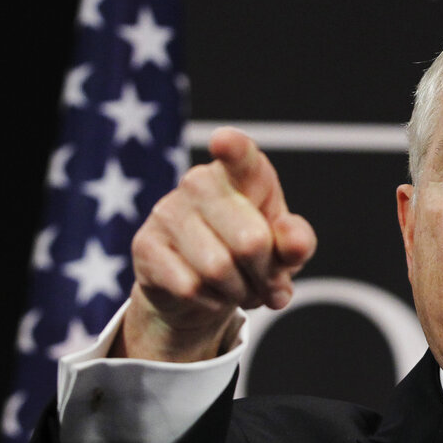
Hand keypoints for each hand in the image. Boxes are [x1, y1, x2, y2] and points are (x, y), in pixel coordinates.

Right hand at [112, 127, 316, 361]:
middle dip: (265, 275)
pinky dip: (210, 301)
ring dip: (238, 292)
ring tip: (238, 288)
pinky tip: (208, 293)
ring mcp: (168, 210)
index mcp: (242, 173)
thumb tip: (295, 243)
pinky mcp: (145, 244)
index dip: (233, 148)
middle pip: (250, 242)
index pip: (240, 155)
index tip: (223, 140)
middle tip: (265, 283)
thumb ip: (297, 243)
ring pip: (218, 269)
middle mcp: (200, 181)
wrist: (201, 289)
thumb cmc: (250, 257)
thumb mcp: (284, 251)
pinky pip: (190, 287)